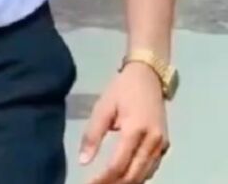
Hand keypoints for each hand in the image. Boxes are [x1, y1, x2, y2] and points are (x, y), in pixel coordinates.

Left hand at [79, 62, 169, 182]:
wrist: (148, 75)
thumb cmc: (122, 89)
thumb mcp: (103, 107)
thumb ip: (93, 134)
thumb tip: (83, 161)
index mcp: (136, 130)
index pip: (118, 165)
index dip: (102, 179)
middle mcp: (153, 142)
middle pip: (133, 176)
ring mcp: (162, 145)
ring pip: (144, 176)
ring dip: (126, 183)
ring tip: (107, 183)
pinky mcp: (165, 146)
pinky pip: (151, 169)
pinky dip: (137, 177)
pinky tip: (123, 176)